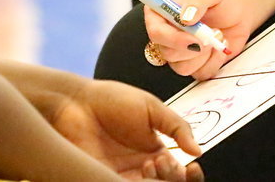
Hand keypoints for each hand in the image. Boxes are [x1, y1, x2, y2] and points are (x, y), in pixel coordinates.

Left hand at [48, 77, 204, 180]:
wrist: (76, 103)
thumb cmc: (113, 100)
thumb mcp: (153, 109)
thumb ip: (177, 127)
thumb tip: (197, 151)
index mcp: (155, 151)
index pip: (179, 172)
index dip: (189, 174)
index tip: (192, 166)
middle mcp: (141, 168)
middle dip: (173, 177)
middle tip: (161, 159)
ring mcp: (122, 176)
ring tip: (151, 162)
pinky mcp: (102, 179)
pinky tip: (142, 172)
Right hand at [143, 0, 252, 79]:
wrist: (237, 7)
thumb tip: (186, 19)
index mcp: (162, 13)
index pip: (156, 32)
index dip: (173, 38)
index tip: (194, 37)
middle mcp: (167, 34)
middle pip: (167, 53)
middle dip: (193, 47)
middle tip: (213, 33)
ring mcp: (179, 52)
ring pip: (182, 67)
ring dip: (205, 54)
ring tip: (217, 34)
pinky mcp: (194, 64)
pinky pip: (200, 73)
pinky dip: (214, 62)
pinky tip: (221, 45)